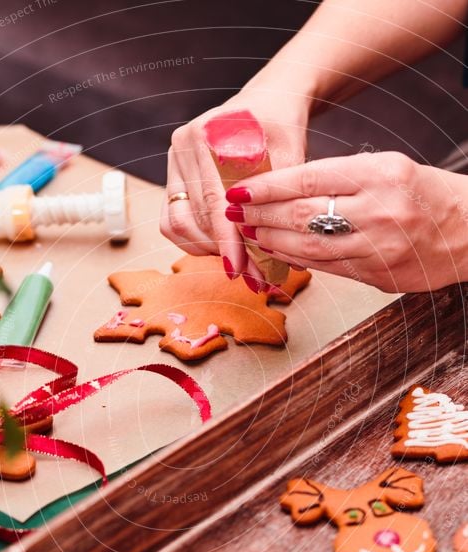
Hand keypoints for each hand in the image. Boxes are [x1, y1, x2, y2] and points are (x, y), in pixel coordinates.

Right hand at [160, 87, 309, 284]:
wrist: (269, 102)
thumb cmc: (283, 126)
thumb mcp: (293, 153)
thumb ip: (282, 198)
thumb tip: (284, 256)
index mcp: (207, 134)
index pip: (213, 202)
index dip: (227, 242)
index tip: (241, 271)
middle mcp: (181, 146)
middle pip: (194, 218)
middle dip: (222, 253)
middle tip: (252, 277)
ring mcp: (172, 162)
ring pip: (178, 225)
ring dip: (207, 250)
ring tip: (239, 263)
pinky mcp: (172, 177)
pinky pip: (171, 221)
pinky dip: (194, 241)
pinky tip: (220, 248)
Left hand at [224, 151, 467, 292]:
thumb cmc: (425, 194)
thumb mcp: (388, 168)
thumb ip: (341, 178)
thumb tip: (283, 191)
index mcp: (381, 173)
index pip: (309, 178)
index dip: (269, 187)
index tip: (241, 189)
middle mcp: (379, 211)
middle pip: (302, 214)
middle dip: (260, 215)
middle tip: (233, 213)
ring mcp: (378, 248)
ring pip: (309, 246)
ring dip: (272, 241)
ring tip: (249, 233)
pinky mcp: (378, 276)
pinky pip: (327, 269)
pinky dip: (297, 260)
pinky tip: (278, 253)